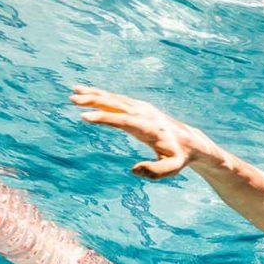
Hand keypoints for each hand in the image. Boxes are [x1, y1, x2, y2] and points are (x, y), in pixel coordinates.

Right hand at [70, 86, 206, 178]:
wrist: (189, 142)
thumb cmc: (178, 157)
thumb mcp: (172, 168)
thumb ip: (155, 171)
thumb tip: (133, 169)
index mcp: (149, 128)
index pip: (123, 121)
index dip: (104, 118)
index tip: (85, 116)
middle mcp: (144, 114)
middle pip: (116, 105)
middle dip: (94, 101)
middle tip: (73, 99)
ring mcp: (142, 108)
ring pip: (115, 99)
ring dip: (94, 95)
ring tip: (74, 92)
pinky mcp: (139, 107)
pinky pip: (118, 99)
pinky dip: (102, 95)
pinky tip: (87, 92)